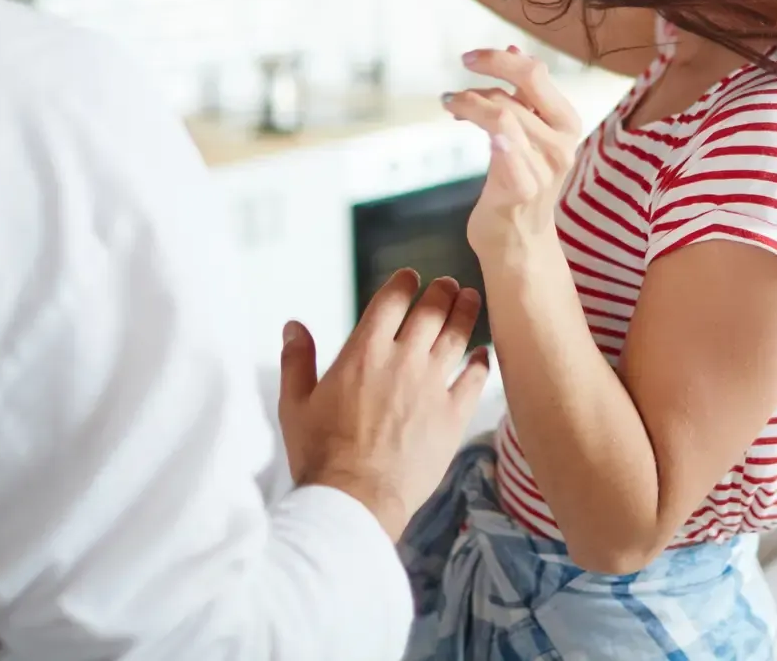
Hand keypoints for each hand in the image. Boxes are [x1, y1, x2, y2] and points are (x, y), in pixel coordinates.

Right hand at [277, 271, 489, 539]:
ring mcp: (431, 386)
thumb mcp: (295, 405)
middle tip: (448, 284)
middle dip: (442, 291)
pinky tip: (483, 353)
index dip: (405, 283)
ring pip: (457, 335)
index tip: (412, 277)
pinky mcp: (452, 414)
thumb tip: (293, 326)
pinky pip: (474, 378)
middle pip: (431, 310)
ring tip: (471, 299)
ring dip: (465, 312)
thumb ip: (296, 361)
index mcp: (364, 352)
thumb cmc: (319, 456)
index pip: (391, 300)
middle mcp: (402, 360)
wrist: (354, 499)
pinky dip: (481, 361)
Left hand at [442, 46, 582, 259]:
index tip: (471, 58)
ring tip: (451, 104)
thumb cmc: (519, 186)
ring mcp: (544, 167)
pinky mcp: (521, 186)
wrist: (518, 243)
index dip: (502, 58)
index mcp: (567, 124)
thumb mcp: (529, 136)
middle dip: (488, 68)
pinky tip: (458, 117)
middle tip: (459, 70)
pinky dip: (477, 119)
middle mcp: (562, 143)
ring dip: (469, 100)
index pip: (537, 73)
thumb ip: (526, 97)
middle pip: (524, 83)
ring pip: (503, 110)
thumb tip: (515, 51)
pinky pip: (500, 140)